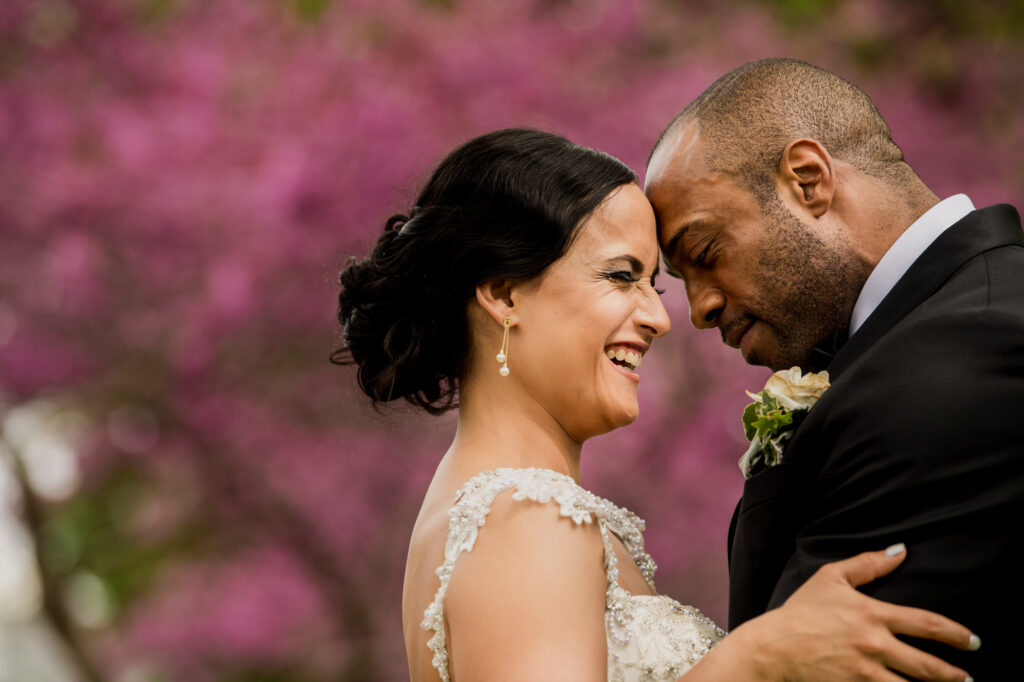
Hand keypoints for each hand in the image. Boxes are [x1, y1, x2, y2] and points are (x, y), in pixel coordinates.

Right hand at [730, 545, 977, 681]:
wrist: (773, 646)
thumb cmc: (801, 611)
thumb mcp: (830, 578)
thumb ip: (868, 564)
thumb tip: (900, 551)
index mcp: (873, 614)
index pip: (927, 624)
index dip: (957, 634)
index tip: (973, 641)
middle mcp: (875, 645)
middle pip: (929, 665)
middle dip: (955, 674)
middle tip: (968, 676)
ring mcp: (865, 672)